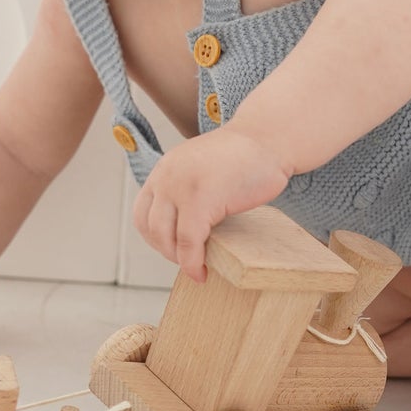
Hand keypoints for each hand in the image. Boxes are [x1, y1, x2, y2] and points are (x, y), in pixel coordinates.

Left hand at [133, 127, 291, 281]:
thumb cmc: (244, 157)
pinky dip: (192, 263)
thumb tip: (182, 229)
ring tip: (196, 267)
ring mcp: (182, 187)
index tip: (174, 250)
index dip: (155, 239)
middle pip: (151, 228)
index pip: (142, 213)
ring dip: (179, 260)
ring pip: (166, 237)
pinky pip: (189, 241)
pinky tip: (202, 272)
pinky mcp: (202, 199)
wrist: (268, 138)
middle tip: (189, 262)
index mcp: (165, 169)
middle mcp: (167, 176)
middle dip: (167, 252)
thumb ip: (186, 190)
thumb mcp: (202, 168)